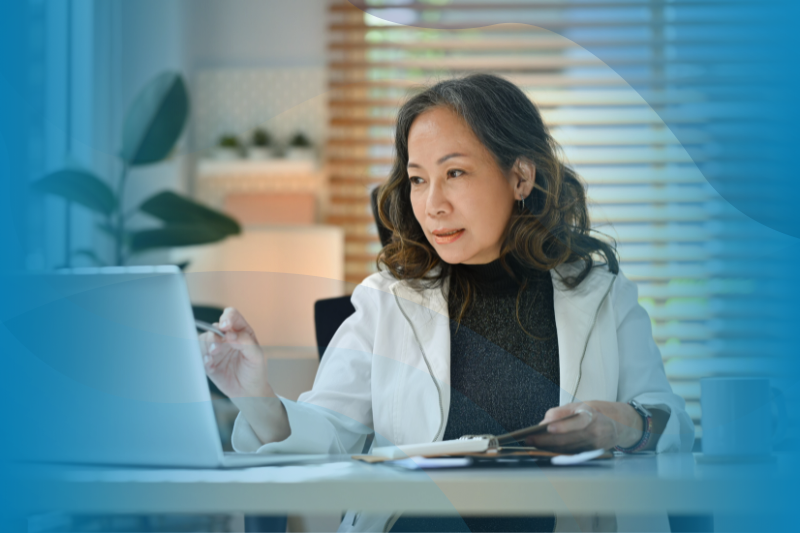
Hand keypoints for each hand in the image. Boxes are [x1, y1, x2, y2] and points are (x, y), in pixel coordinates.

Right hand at [198, 307, 274, 400]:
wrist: (249, 391)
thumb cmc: (255, 370)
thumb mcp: (257, 356)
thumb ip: (245, 342)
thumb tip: (230, 334)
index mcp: (241, 331)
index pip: (231, 316)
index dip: (227, 317)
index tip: (225, 326)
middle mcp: (227, 337)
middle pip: (215, 328)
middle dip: (214, 335)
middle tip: (218, 346)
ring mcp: (217, 349)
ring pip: (204, 340)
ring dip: (207, 346)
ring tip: (213, 354)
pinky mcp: (209, 362)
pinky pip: (200, 356)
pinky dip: (203, 359)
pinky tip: (210, 364)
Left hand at [524, 401, 642, 452]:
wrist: (621, 424)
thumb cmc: (597, 411)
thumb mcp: (581, 404)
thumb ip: (562, 412)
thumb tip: (544, 421)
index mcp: (593, 415)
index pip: (577, 421)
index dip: (563, 425)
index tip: (546, 427)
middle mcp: (596, 431)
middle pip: (568, 439)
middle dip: (546, 440)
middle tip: (530, 440)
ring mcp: (595, 445)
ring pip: (568, 448)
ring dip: (549, 448)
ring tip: (534, 444)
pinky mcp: (593, 453)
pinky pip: (572, 453)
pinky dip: (559, 452)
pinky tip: (546, 450)